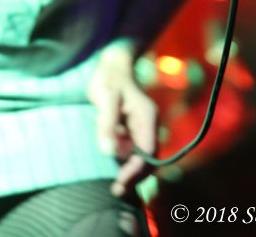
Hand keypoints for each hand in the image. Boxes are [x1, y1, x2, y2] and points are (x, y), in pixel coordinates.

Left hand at [88, 43, 157, 196]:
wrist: (111, 66)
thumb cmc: (108, 79)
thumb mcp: (106, 98)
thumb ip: (107, 124)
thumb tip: (108, 152)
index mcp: (148, 117)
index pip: (149, 152)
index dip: (137, 170)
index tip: (121, 181)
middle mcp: (149, 124)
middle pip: (149, 159)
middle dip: (135, 176)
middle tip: (116, 189)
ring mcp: (143, 128)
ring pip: (143, 158)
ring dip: (132, 172)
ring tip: (115, 185)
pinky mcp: (134, 130)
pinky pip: (135, 152)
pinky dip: (127, 164)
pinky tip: (115, 169)